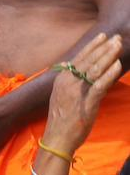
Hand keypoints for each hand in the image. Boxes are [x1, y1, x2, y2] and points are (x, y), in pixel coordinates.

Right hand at [42, 33, 122, 155]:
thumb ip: (70, 82)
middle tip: (116, 37)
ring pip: (94, 69)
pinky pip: (100, 85)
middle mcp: (67, 82)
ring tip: (118, 45)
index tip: (103, 36)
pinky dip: (110, 73)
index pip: (79, 57)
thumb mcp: (62, 95)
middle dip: (104, 47)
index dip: (92, 46)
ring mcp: (76, 92)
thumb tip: (76, 68)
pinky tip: (118, 65)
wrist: (57, 138)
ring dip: (108, 55)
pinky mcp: (86, 102)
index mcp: (61, 79)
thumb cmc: (62, 119)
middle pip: (88, 60)